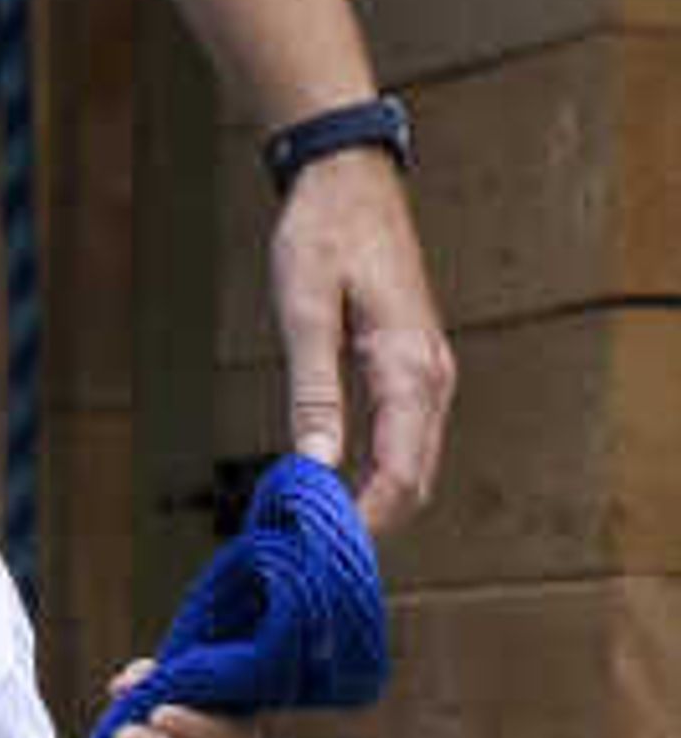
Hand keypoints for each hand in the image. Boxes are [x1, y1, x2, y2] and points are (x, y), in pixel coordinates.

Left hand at [266, 150, 450, 533]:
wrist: (349, 179)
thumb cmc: (322, 235)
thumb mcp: (305, 311)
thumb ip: (313, 391)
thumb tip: (313, 465)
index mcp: (410, 370)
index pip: (400, 475)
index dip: (365, 523)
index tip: (322, 554)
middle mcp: (432, 381)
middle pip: (413, 483)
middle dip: (370, 525)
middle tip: (312, 557)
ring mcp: (428, 377)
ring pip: (412, 466)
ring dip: (373, 504)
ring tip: (316, 532)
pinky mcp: (412, 370)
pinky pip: (404, 441)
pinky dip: (376, 475)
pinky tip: (335, 489)